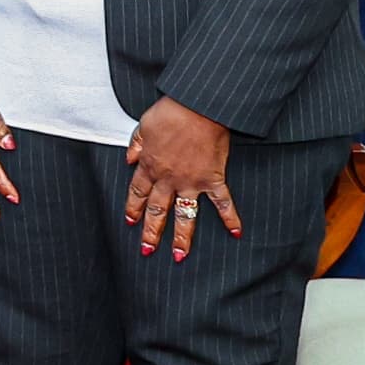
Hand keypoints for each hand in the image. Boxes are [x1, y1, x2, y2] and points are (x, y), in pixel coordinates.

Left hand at [125, 97, 239, 260]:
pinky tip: (236, 233)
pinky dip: (231, 217)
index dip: (133, 207)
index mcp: (150, 165)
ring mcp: (191, 182)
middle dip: (151, 232)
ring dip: (182, 237)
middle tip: (147, 250)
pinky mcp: (213, 179)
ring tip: (179, 256)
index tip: (130, 221)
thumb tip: (128, 158)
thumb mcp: (144, 125)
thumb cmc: (171, 112)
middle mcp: (168, 179)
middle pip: (157, 211)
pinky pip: (223, 202)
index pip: (138, 192)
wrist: (198, 108)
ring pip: (184, 215)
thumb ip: (136, 144)